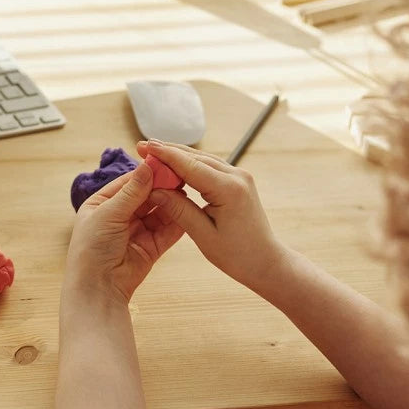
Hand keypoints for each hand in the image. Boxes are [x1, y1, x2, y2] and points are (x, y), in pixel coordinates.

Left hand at [66, 162, 184, 302]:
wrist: (98, 288)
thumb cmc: (92, 249)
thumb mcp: (108, 214)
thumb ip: (131, 192)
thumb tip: (147, 167)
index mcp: (102, 204)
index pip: (128, 183)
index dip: (146, 174)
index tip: (164, 163)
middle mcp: (119, 216)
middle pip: (146, 196)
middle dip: (162, 187)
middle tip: (180, 175)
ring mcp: (136, 231)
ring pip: (158, 212)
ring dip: (170, 202)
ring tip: (186, 190)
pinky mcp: (151, 247)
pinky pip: (167, 231)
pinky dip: (177, 221)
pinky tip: (188, 210)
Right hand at [137, 141, 291, 292]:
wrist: (267, 262)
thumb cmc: (238, 255)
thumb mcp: (203, 235)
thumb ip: (178, 209)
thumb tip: (154, 190)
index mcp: (229, 190)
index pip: (190, 165)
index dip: (165, 154)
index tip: (144, 146)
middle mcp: (237, 177)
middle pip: (195, 157)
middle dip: (168, 151)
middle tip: (142, 146)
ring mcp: (239, 177)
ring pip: (202, 159)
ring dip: (178, 155)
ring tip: (153, 151)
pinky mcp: (238, 181)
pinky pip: (209, 167)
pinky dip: (190, 164)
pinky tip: (174, 164)